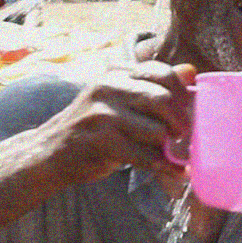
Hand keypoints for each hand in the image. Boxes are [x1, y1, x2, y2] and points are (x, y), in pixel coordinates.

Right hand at [41, 61, 195, 182]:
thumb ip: (153, 85)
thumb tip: (190, 71)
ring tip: (175, 156)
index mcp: (117, 72)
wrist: (51, 151)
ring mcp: (102, 113)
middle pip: (163, 100)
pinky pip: (144, 156)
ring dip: (170, 148)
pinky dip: (163, 167)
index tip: (190, 112)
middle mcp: (108, 86)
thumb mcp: (120, 98)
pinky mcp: (100, 140)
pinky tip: (173, 171)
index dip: (183, 94)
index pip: (163, 73)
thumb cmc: (94, 125)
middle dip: (181, 122)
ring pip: (156, 131)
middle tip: (185, 136)